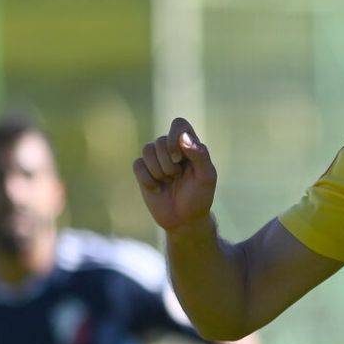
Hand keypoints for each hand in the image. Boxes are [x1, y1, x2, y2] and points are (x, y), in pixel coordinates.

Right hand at [133, 117, 216, 232]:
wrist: (184, 219)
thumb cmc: (199, 196)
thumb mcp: (206, 176)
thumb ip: (199, 154)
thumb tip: (183, 137)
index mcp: (190, 145)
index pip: (179, 124)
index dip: (174, 136)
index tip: (179, 157)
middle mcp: (172, 148)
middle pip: (160, 140)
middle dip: (168, 163)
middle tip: (178, 176)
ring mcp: (156, 159)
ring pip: (147, 150)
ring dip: (158, 170)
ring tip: (168, 181)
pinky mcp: (143, 171)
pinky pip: (137, 164)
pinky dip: (147, 179)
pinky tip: (158, 188)